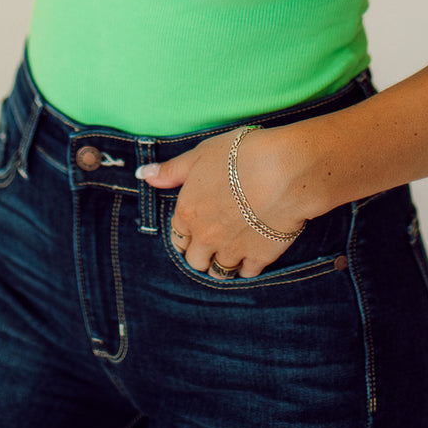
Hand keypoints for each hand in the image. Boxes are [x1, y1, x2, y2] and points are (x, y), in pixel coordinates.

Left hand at [136, 125, 309, 278]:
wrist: (283, 170)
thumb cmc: (240, 155)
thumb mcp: (200, 154)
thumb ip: (172, 170)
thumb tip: (143, 174)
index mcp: (188, 212)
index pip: (178, 237)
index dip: (186, 234)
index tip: (195, 229)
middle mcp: (205, 237)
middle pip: (195, 260)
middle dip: (202, 253)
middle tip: (213, 241)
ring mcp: (232, 250)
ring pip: (219, 272)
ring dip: (221, 264)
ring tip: (231, 251)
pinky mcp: (259, 257)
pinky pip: (247, 274)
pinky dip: (247, 267)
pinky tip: (252, 254)